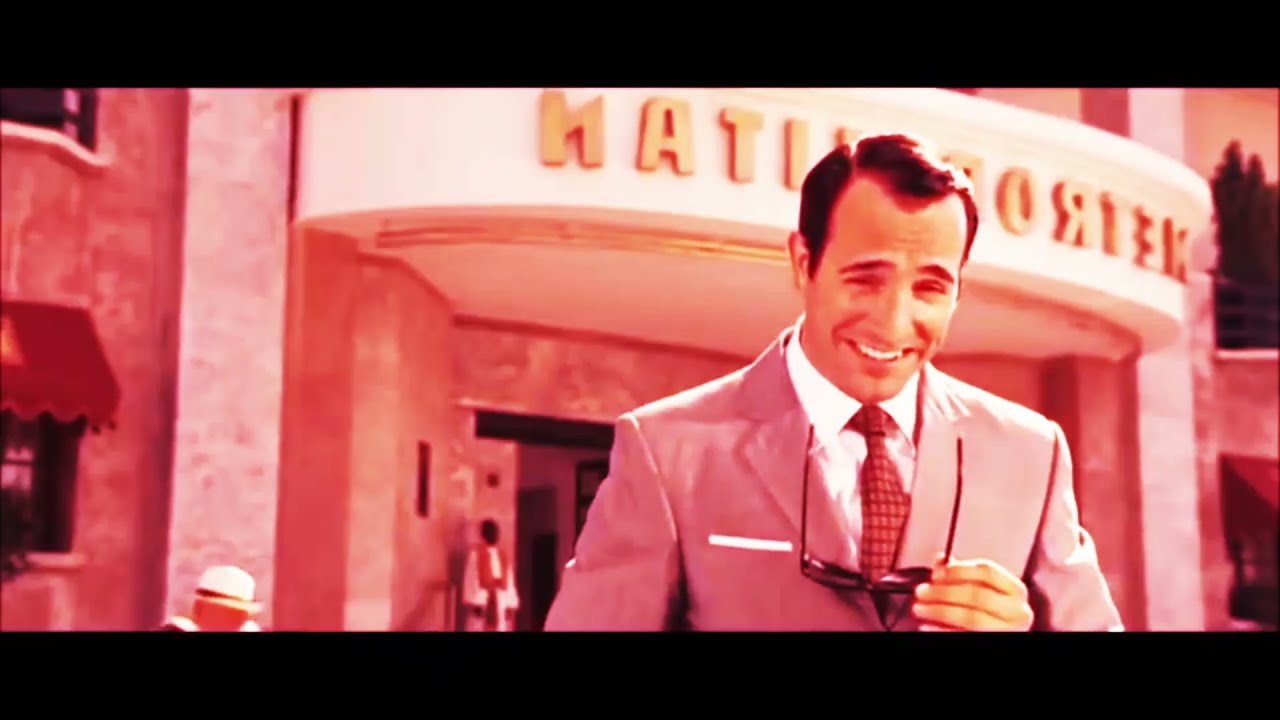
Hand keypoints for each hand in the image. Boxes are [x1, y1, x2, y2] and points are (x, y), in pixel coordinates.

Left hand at [912, 554, 1033, 630]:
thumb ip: (963, 575)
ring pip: (971, 617)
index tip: (936, 573)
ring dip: (940, 611)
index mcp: (1015, 590)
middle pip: (977, 594)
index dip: (958, 570)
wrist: (999, 633)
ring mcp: (1007, 629)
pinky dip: (942, 630)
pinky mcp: (994, 641)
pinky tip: (927, 626)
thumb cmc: (991, 611)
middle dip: (944, 592)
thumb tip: (940, 561)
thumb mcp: (983, 589)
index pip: (987, 571)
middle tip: (922, 591)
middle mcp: (1017, 610)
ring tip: (920, 608)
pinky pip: (963, 635)